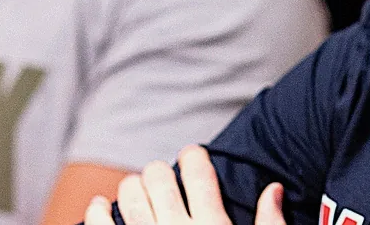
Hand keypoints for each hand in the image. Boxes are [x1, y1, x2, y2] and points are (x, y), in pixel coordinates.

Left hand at [83, 145, 285, 224]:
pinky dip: (96, 212)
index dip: (194, 157)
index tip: (193, 156)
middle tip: (164, 179)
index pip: (199, 172)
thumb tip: (273, 189)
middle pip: (159, 177)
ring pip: (128, 194)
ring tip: (138, 192)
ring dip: (132, 187)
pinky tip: (99, 207)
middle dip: (161, 172)